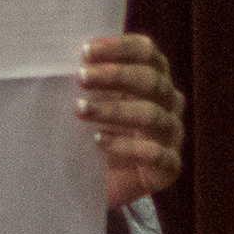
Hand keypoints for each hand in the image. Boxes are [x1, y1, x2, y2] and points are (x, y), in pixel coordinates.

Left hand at [80, 33, 183, 204]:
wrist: (96, 186)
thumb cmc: (91, 135)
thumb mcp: (90, 103)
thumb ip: (87, 81)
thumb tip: (61, 55)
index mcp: (154, 80)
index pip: (147, 54)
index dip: (120, 48)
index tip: (86, 51)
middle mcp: (169, 104)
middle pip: (152, 80)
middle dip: (114, 75)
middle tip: (80, 77)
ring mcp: (172, 136)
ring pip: (152, 115)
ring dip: (114, 109)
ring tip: (80, 110)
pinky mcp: (169, 168)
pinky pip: (155, 154)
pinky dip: (126, 146)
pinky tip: (99, 142)